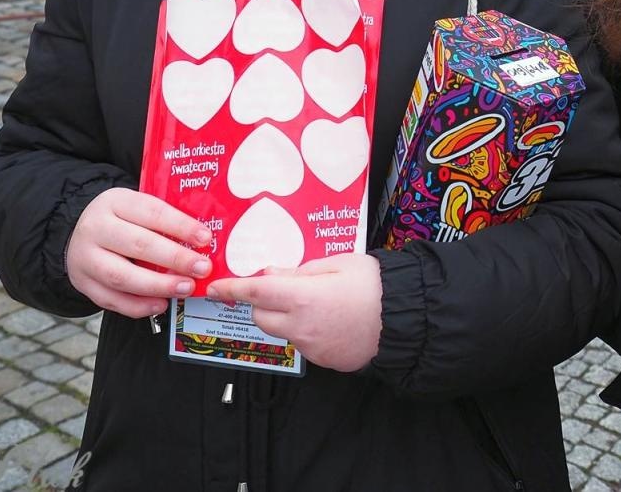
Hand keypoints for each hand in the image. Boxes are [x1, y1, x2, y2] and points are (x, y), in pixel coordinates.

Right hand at [65, 188, 212, 318]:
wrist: (79, 235)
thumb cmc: (121, 221)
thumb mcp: (136, 209)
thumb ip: (163, 221)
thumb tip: (204, 240)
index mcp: (114, 202)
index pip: (151, 212)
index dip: (180, 226)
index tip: (205, 239)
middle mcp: (95, 228)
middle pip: (137, 244)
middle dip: (174, 258)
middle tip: (201, 268)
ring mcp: (85, 258)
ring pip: (121, 276)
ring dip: (158, 285)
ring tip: (185, 288)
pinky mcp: (83, 283)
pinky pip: (110, 299)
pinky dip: (137, 306)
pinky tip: (161, 304)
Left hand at [206, 253, 382, 371]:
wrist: (406, 321)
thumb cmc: (376, 286)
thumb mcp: (339, 263)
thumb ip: (300, 270)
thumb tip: (270, 274)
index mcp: (303, 296)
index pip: (255, 292)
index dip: (231, 288)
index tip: (214, 287)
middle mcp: (300, 325)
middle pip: (261, 316)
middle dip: (262, 302)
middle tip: (281, 287)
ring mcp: (310, 346)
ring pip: (281, 330)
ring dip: (284, 316)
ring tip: (315, 301)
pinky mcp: (322, 359)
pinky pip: (301, 342)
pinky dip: (304, 329)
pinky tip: (328, 319)